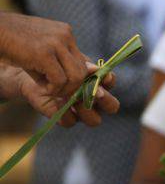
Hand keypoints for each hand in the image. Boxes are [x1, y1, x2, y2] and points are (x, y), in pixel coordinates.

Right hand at [0, 13, 89, 96]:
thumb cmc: (13, 42)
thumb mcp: (40, 47)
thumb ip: (59, 59)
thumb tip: (85, 74)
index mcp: (65, 32)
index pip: (83, 61)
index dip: (76, 78)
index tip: (65, 86)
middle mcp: (65, 35)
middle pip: (83, 70)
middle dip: (72, 86)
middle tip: (57, 91)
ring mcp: (56, 43)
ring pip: (75, 77)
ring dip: (64, 90)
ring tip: (49, 90)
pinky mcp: (44, 53)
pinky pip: (59, 80)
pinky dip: (53, 89)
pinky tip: (42, 88)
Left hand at [2, 64, 118, 125]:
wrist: (33, 70)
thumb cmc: (55, 64)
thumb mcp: (70, 61)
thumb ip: (84, 66)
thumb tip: (96, 68)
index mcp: (100, 84)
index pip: (112, 85)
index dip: (109, 82)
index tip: (104, 76)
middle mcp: (94, 101)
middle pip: (112, 107)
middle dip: (105, 100)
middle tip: (95, 93)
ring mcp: (81, 113)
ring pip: (94, 120)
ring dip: (85, 109)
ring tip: (73, 98)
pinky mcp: (64, 118)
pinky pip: (70, 122)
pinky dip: (64, 112)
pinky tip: (57, 101)